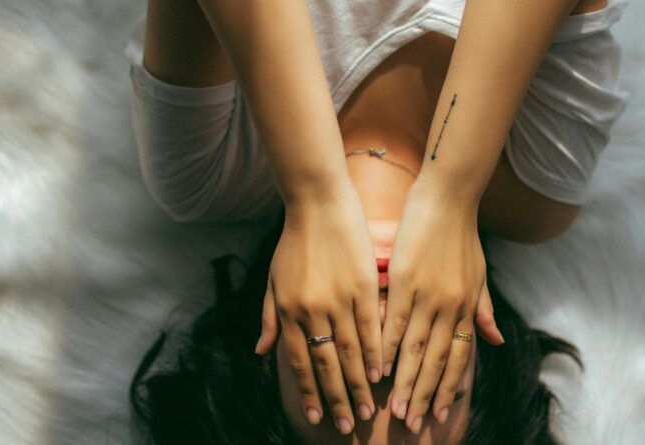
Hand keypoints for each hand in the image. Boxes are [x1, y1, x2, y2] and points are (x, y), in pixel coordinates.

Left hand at [253, 183, 380, 434]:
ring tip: (368, 408)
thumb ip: (269, 318)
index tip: (315, 416)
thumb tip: (262, 355)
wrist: (318, 203)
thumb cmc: (293, 241)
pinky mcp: (362, 284)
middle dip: (336, 398)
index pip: (297, 361)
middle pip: (325, 363)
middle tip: (348, 426)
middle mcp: (311, 309)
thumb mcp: (273, 280)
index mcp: (288, 310)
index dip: (307, 390)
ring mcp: (339, 297)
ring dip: (359, 382)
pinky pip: (370, 325)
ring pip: (350, 350)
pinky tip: (382, 371)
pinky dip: (376, 351)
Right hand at [381, 179, 502, 432]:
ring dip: (404, 380)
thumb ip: (484, 309)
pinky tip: (377, 366)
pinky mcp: (406, 280)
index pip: (458, 358)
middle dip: (424, 394)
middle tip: (412, 423)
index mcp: (466, 307)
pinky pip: (395, 321)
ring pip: (415, 348)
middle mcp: (450, 307)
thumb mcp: (480, 274)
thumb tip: (496, 342)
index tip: (438, 414)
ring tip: (393, 407)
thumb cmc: (463, 234)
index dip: (448, 388)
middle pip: (436, 361)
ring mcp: (428, 295)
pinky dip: (387, 346)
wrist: (450, 196)